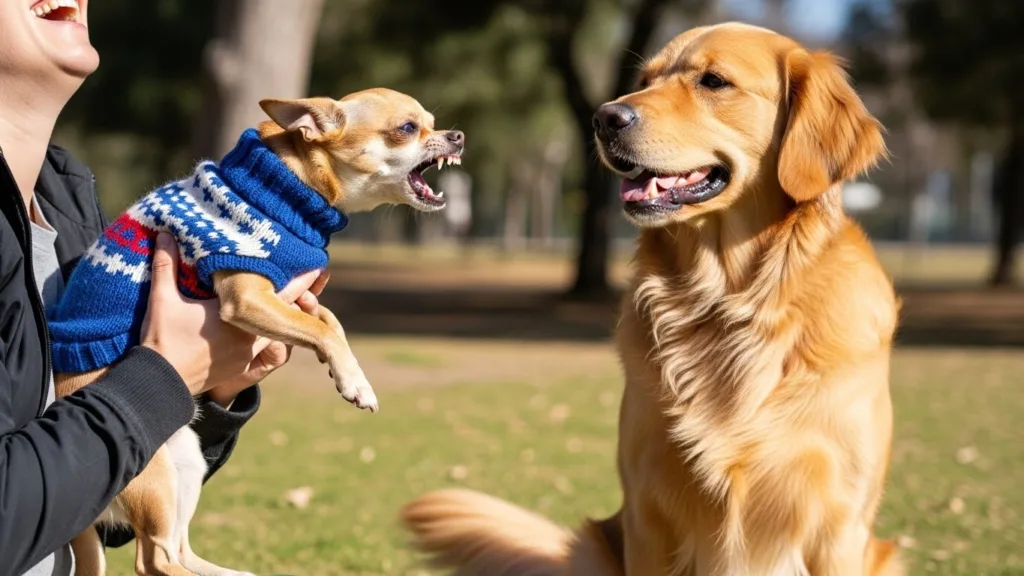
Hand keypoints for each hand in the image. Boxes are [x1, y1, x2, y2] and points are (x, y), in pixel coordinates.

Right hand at [140, 233, 327, 395]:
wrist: (159, 385)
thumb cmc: (162, 340)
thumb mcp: (162, 299)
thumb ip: (166, 265)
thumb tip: (163, 235)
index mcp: (238, 316)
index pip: (280, 295)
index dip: (300, 281)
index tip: (317, 267)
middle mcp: (251, 337)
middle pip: (284, 314)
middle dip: (291, 298)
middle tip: (304, 283)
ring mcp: (248, 354)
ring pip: (275, 332)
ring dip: (278, 318)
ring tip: (287, 301)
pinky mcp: (242, 368)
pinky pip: (265, 348)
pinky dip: (267, 334)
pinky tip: (264, 324)